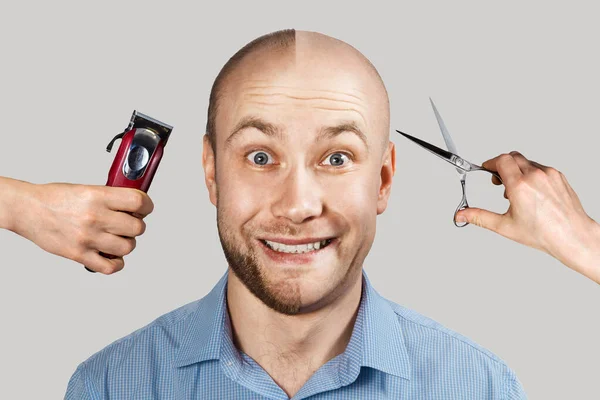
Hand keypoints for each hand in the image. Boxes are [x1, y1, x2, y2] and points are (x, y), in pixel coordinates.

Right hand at [14, 182, 153, 273]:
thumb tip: (136, 206)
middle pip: (137, 227)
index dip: (146, 206)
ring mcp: (87, 238)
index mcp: (98, 197)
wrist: (28, 210)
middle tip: (127, 223)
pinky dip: (116, 263)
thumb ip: (111, 198)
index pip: (138, 202)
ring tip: (116, 238)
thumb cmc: (55, 199)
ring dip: (126, 243)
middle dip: (136, 225)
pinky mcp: (79, 255)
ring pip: (128, 247)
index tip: (144, 208)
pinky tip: (111, 255)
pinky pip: (110, 267)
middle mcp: (94, 217)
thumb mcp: (87, 189)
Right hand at [455, 151, 599, 282]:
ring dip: (517, 171)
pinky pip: (540, 167)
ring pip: (526, 162)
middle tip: (499, 182)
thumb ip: (479, 217)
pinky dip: (531, 175)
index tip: (487, 169)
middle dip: (502, 166)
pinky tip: (531, 192)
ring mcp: (549, 174)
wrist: (572, 236)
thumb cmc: (543, 234)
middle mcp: (535, 176)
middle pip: (512, 157)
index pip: (501, 160)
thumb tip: (461, 215)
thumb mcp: (505, 226)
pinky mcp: (558, 176)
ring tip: (516, 191)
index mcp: (520, 186)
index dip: (490, 163)